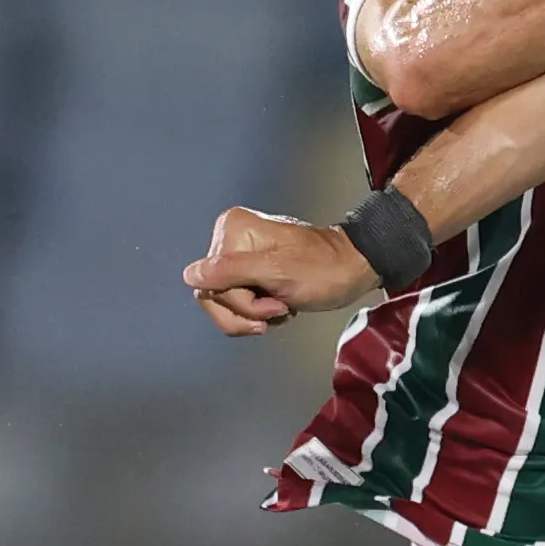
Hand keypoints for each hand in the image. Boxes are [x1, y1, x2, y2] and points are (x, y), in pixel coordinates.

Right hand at [183, 206, 376, 334]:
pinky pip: (238, 302)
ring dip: (254, 315)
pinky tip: (281, 305)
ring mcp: (238, 256)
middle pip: (212, 294)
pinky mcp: (249, 272)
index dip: (239, 303)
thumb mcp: (277, 272)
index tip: (272, 302)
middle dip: (246, 311)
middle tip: (279, 308)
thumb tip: (192, 275)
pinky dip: (259, 313)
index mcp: (232, 230)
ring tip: (282, 307)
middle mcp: (229, 239)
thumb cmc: (324, 269)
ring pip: (223, 303)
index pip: (209, 283)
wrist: (353, 269)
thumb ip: (231, 272)